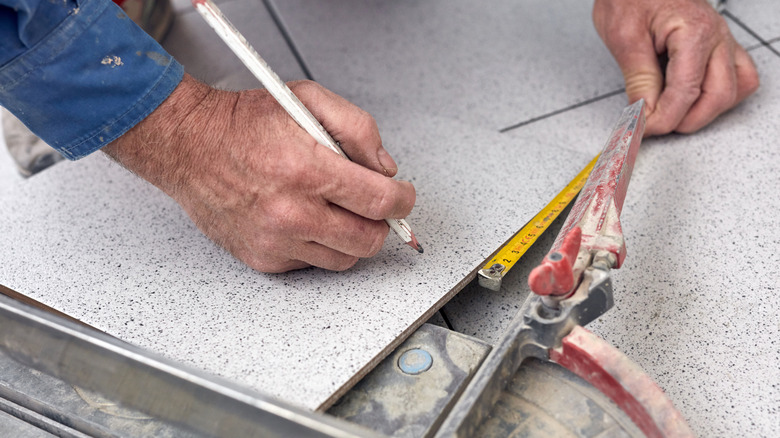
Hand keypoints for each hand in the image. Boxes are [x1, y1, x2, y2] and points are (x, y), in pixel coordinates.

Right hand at [104, 74, 415, 271]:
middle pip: (368, 240)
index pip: (379, 201)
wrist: (186, 145)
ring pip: (344, 258)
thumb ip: (358, 128)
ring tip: (339, 211)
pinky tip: (306, 219)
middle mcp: (290, 211)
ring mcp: (275, 239)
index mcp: (306, 168)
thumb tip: (385, 168)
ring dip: (352, 237)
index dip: (402, 201)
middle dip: (381, 223)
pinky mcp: (262, 257)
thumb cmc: (242, 123)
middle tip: (375, 207)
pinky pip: (312, 263)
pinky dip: (319, 245)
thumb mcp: (308, 100)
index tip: (403, 197)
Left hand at [593, 0, 758, 135]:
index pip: (686, 91)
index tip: (643, 129)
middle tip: (655, 125)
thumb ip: (638, 78)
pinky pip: (738, 78)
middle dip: (685, 120)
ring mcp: (723, 40)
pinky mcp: (721, 45)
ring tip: (673, 114)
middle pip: (718, 96)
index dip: (664, 118)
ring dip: (706, 111)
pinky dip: (720, 96)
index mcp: (694, 32)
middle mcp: (717, 36)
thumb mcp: (623, 37)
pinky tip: (695, 99)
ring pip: (734, 91)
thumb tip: (644, 113)